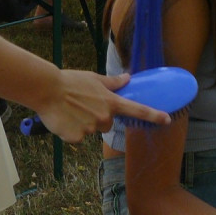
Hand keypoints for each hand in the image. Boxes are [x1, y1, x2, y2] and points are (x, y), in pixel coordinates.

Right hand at [36, 70, 169, 142]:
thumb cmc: (71, 81)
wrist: (48, 90)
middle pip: (107, 123)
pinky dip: (71, 131)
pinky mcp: (77, 137)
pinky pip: (78, 137)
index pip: (137, 109)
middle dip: (98, 116)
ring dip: (83, 123)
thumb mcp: (94, 78)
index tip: (167, 119)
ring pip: (91, 130)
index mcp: (111, 101)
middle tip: (82, 105)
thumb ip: (113, 82)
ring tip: (70, 109)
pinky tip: (64, 119)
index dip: (153, 115)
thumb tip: (128, 77)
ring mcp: (91, 128)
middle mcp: (104, 116)